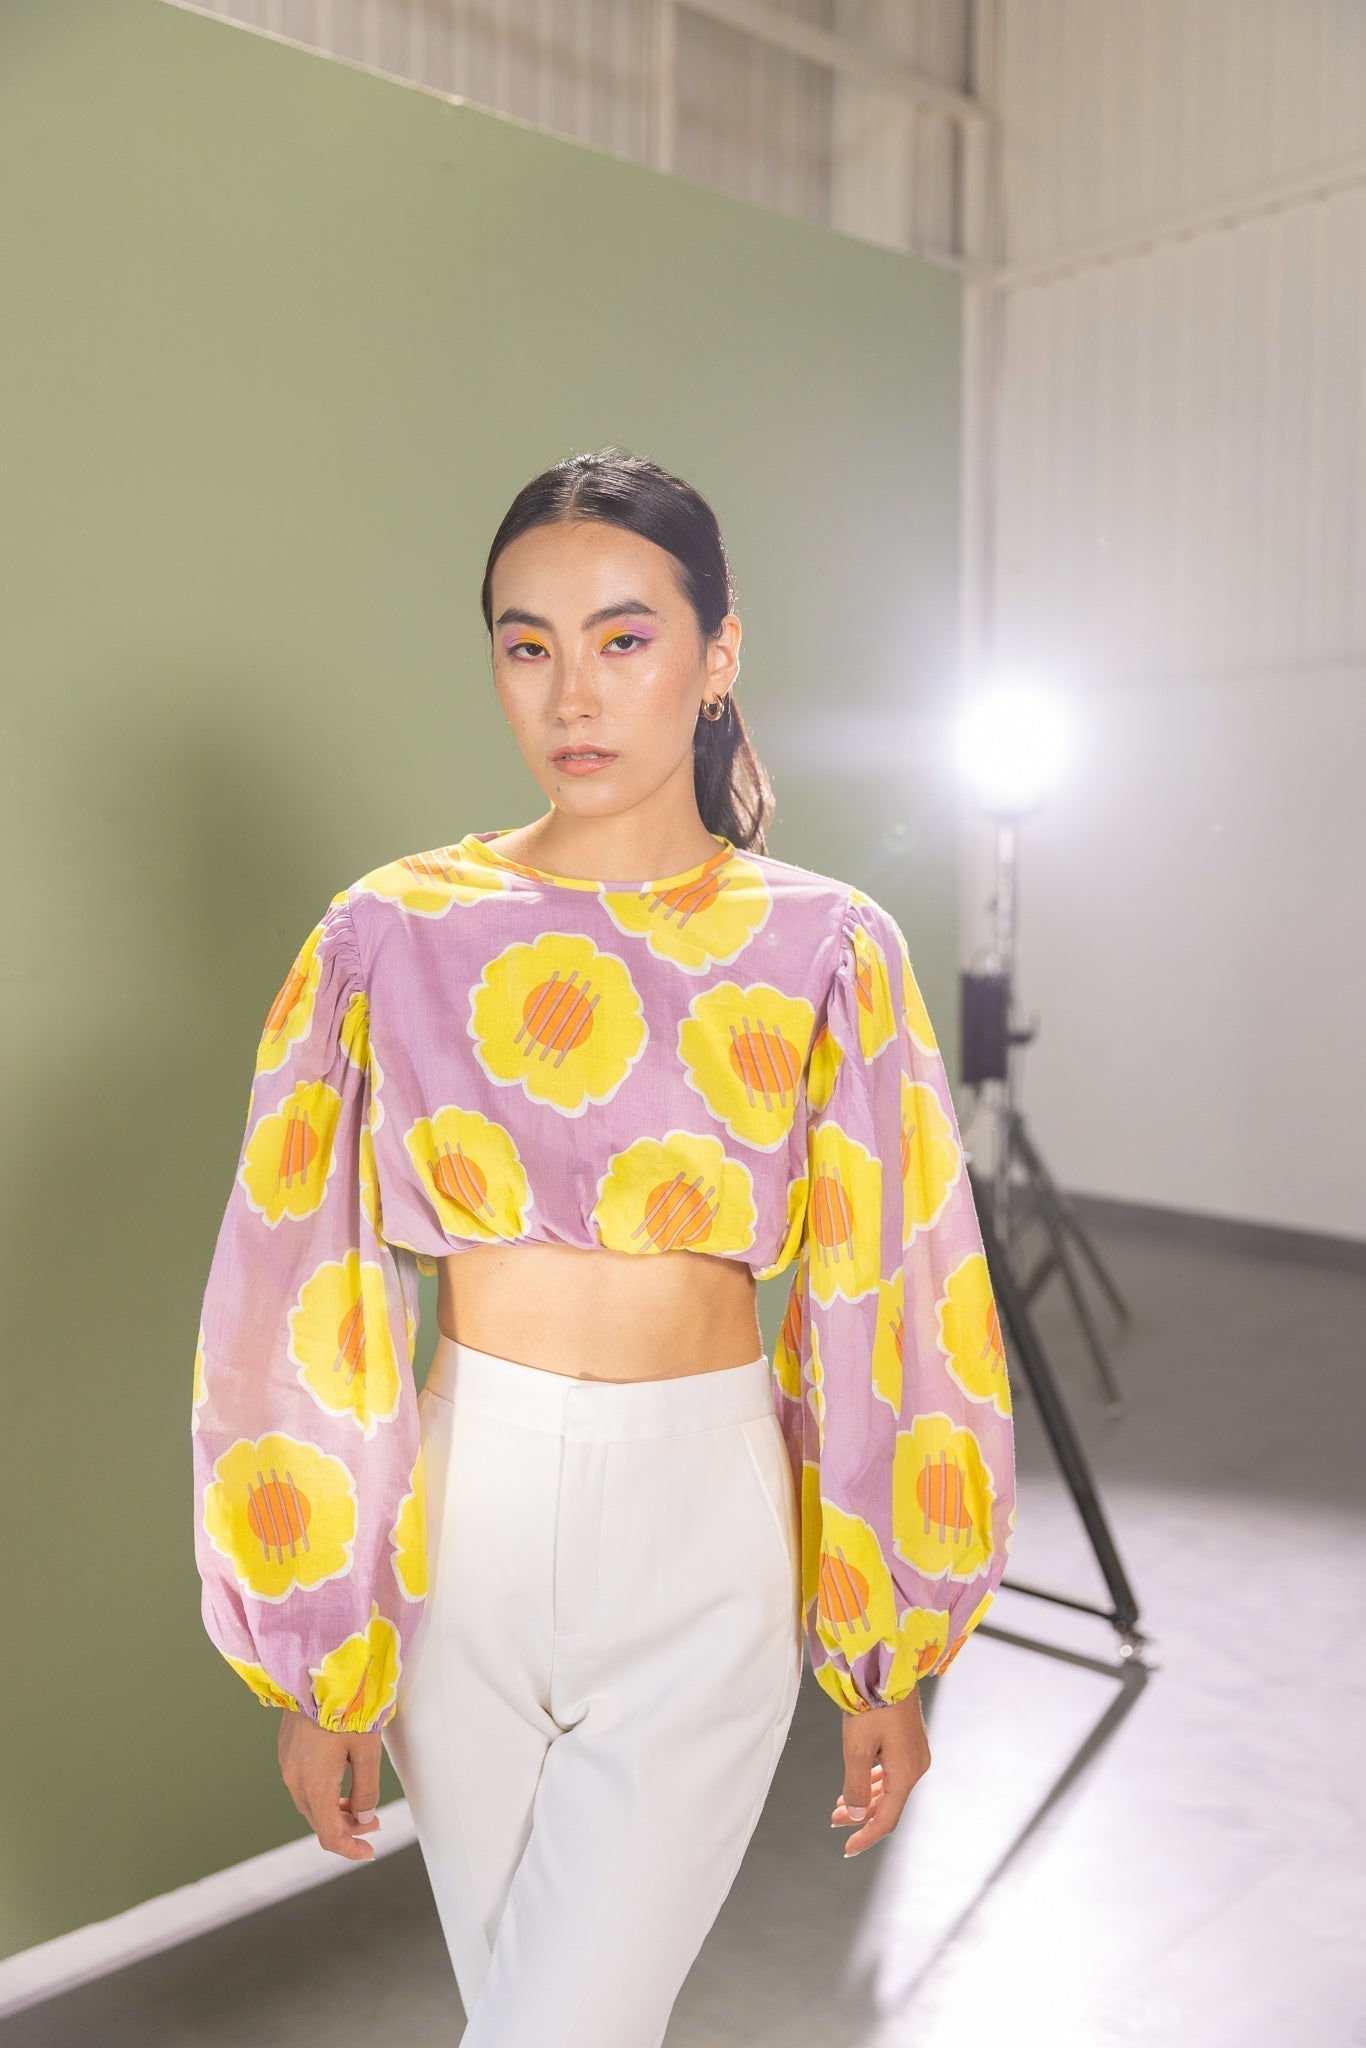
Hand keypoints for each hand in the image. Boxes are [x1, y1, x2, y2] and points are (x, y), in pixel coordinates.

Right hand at [278, 1709, 383, 1862]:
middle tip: (373, 1823)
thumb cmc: (347, 1707)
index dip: (350, 1850)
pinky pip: (303, 1784)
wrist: (315, 1671)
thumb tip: (363, 1818)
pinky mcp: (286, 1751)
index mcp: (315, 1786)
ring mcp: (287, 1765)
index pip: (329, 1835)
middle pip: (320, 1821)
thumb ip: (367, 1789)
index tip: (369, 1853)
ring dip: (334, 1810)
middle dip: (347, 1828)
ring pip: (311, 1803)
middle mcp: (295, 1780)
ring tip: (359, 1804)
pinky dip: (323, 1792)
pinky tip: (341, 1779)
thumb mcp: (367, 1750)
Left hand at [831, 1688, 930, 1857]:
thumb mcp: (857, 1748)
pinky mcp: (910, 1740)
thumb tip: (856, 1816)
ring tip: (839, 1804)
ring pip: (889, 1787)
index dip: (866, 1836)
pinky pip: (892, 1771)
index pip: (887, 1819)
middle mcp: (916, 1766)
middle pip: (888, 1803)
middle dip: (860, 1815)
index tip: (847, 1848)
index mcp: (906, 1772)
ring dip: (864, 1798)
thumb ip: (856, 1786)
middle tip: (834, 1820)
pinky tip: (859, 1781)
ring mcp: (915, 1752)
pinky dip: (873, 1781)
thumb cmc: (872, 1704)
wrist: (889, 1666)